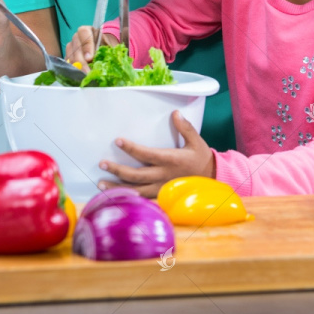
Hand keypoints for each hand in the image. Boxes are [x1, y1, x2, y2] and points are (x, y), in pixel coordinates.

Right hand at [65, 25, 118, 71]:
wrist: (106, 50)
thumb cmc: (109, 47)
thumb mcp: (112, 47)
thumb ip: (112, 52)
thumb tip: (118, 63)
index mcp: (88, 30)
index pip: (84, 33)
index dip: (86, 46)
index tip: (90, 58)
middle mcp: (77, 37)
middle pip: (75, 47)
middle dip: (81, 61)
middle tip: (87, 72)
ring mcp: (72, 47)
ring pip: (70, 56)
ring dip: (76, 67)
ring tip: (84, 77)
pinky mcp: (69, 57)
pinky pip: (68, 63)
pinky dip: (73, 70)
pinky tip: (79, 76)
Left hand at [97, 110, 216, 197]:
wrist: (212, 179)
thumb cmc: (202, 158)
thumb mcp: (196, 141)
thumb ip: (185, 127)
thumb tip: (175, 113)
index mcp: (171, 160)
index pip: (147, 154)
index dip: (131, 148)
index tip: (118, 141)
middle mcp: (164, 176)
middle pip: (136, 175)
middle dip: (118, 170)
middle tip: (102, 164)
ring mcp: (162, 189)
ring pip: (136, 191)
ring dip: (118, 188)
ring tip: (101, 184)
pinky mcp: (162, 197)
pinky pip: (142, 200)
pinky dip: (128, 198)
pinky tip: (115, 196)